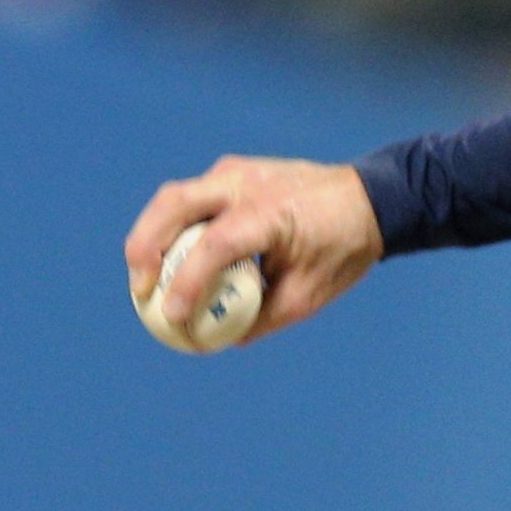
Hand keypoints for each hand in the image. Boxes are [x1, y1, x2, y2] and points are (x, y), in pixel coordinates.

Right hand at [124, 155, 383, 345]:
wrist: (370, 198)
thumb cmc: (341, 248)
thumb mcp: (308, 294)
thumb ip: (261, 317)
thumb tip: (217, 338)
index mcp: (272, 213)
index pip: (216, 244)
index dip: (187, 282)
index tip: (172, 317)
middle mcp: (249, 184)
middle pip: (175, 203)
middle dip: (145, 247)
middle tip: (140, 291)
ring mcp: (237, 172)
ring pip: (175, 196)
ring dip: (151, 235)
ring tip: (144, 280)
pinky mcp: (232, 172)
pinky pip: (191, 198)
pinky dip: (172, 227)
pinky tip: (170, 260)